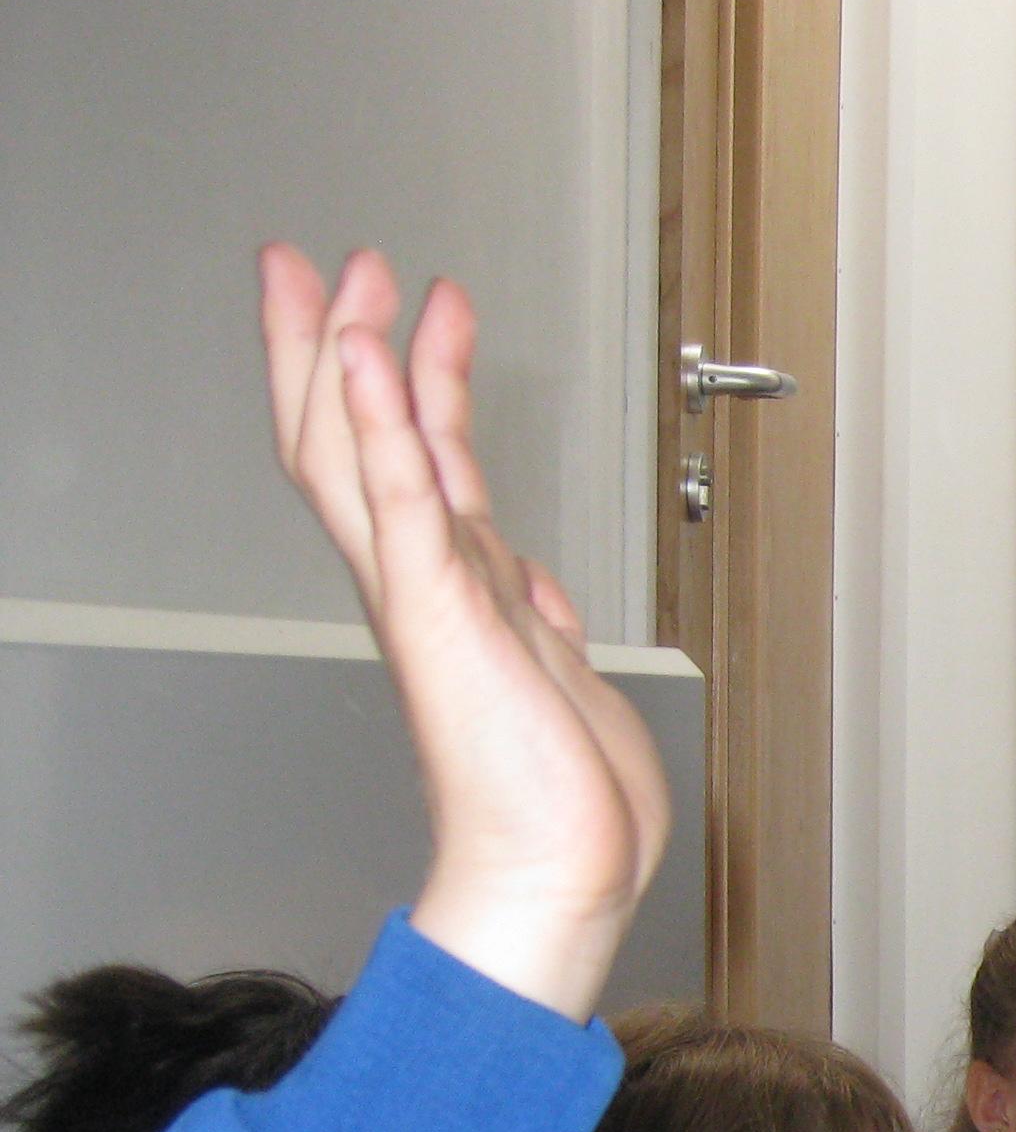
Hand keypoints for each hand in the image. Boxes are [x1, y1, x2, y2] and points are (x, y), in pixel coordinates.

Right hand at [260, 246, 669, 1021]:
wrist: (561, 871)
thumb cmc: (565, 799)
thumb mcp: (562, 676)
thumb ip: (536, 620)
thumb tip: (533, 586)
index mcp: (457, 594)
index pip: (402, 465)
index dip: (386, 383)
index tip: (385, 311)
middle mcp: (428, 585)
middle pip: (351, 440)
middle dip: (338, 344)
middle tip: (333, 260)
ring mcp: (426, 593)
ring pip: (361, 450)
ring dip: (350, 356)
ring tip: (349, 276)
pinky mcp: (443, 609)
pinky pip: (402, 497)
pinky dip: (377, 421)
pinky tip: (362, 356)